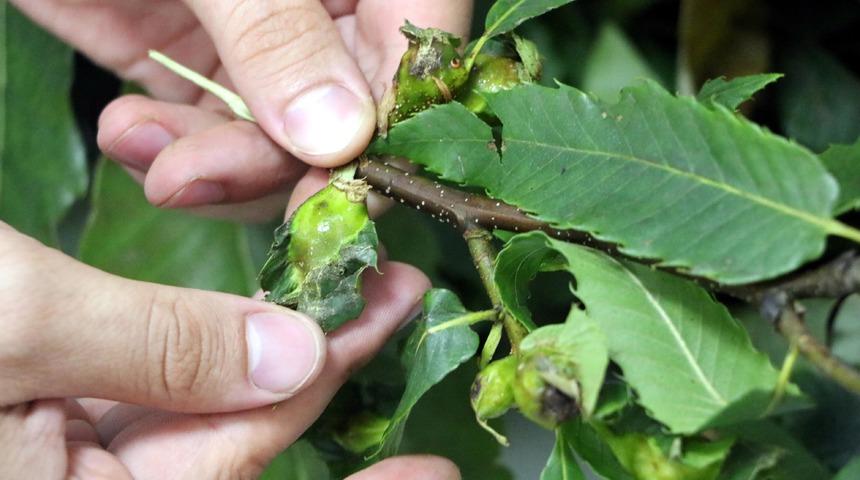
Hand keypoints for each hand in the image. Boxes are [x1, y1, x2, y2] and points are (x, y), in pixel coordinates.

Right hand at [0, 224, 452, 478]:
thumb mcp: (19, 324)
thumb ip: (163, 348)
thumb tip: (296, 357)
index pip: (242, 460)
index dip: (339, 436)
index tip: (434, 467)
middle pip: (234, 433)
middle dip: (321, 364)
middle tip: (397, 294)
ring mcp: (64, 447)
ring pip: (196, 400)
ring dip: (271, 339)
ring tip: (347, 281)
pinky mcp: (51, 399)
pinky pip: (149, 378)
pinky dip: (203, 336)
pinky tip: (259, 307)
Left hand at [12, 0, 472, 221]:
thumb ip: (276, 32)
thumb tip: (341, 139)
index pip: (408, 69)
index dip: (375, 146)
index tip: (319, 201)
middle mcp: (331, 18)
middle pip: (341, 129)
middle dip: (263, 165)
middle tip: (184, 178)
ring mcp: (266, 47)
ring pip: (275, 149)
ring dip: (205, 166)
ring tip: (135, 141)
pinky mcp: (201, 68)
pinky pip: (209, 139)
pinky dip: (166, 152)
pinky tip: (125, 132)